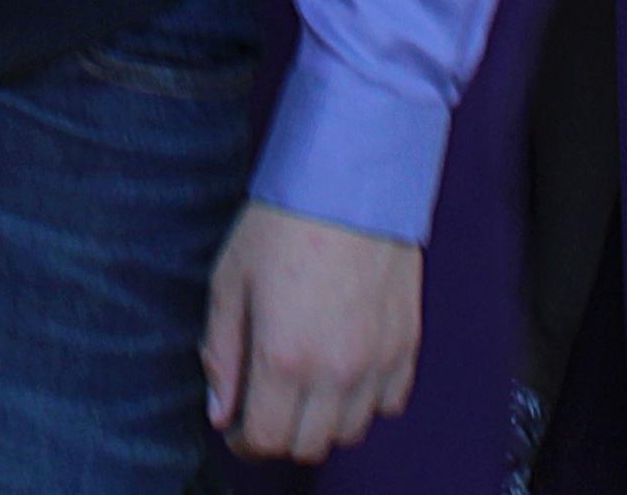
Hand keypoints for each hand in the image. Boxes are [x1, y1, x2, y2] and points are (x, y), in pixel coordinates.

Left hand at [201, 205, 419, 462]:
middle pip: (308, 445)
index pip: (265, 439)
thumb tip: (219, 410)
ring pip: (351, 431)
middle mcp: (336, 371)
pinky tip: (345, 371)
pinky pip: (390, 402)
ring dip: (323, 420)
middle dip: (280, 434)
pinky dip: (366, 401)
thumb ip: (221, 352)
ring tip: (304, 386)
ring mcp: (377, 361)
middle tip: (265, 406)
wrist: (350, 180)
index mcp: (284, 357)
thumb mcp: (230, 280)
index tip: (236, 425)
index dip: (244, 440)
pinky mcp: (407, 345)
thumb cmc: (283, 223)